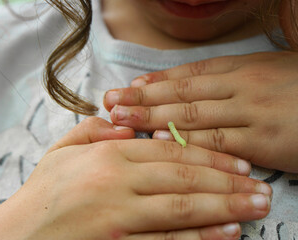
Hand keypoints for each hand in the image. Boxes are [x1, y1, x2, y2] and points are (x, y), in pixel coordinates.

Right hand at [0, 117, 271, 239]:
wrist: (18, 236)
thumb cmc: (42, 193)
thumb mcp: (62, 151)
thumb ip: (94, 130)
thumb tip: (129, 123)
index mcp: (107, 154)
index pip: (168, 150)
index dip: (207, 155)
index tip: (237, 162)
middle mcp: (117, 182)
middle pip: (183, 178)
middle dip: (227, 182)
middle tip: (259, 187)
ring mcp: (120, 217)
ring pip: (182, 209)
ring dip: (224, 208)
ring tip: (255, 208)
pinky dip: (199, 239)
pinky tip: (226, 234)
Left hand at [103, 51, 297, 172]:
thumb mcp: (266, 71)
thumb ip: (230, 78)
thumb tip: (192, 87)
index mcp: (241, 66)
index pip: (187, 74)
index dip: (154, 81)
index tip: (128, 86)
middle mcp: (240, 85)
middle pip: (180, 92)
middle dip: (142, 97)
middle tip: (111, 102)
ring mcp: (251, 111)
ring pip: (191, 114)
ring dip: (153, 117)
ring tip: (123, 120)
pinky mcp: (264, 140)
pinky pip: (217, 142)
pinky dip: (186, 143)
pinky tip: (160, 143)